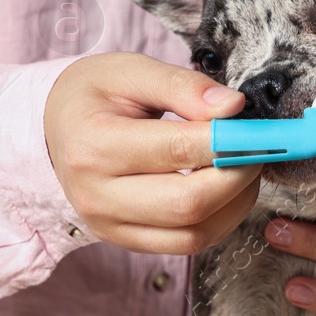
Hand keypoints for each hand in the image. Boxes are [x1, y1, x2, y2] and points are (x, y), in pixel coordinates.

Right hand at [44, 53, 259, 254]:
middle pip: (187, 203)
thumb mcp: (130, 71)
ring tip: (246, 169)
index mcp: (92, 145)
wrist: (55, 128)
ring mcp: (108, 225)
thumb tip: (233, 107)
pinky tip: (226, 193)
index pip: (177, 150)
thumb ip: (182, 86)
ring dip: (235, 205)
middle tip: (259, 150)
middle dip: (238, 177)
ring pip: (192, 233)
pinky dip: (218, 222)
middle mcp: (96, 194)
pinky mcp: (124, 240)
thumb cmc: (93, 95)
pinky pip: (184, 245)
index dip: (230, 141)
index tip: (260, 130)